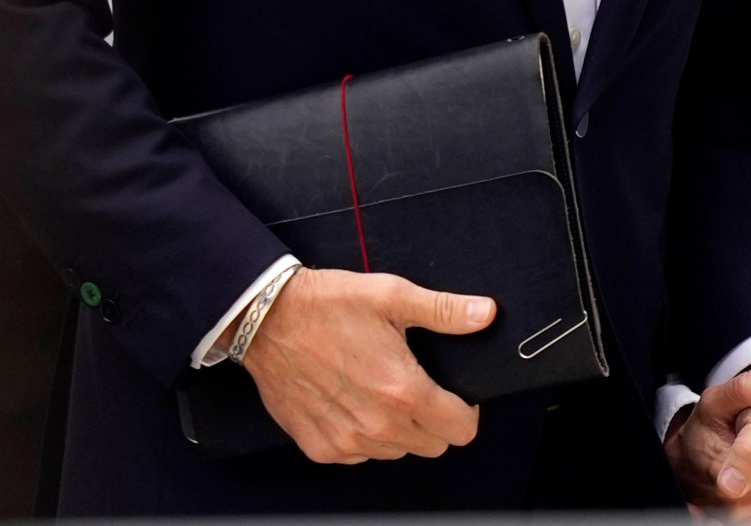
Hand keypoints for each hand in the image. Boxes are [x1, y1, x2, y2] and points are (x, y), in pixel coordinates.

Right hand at [237, 267, 492, 463]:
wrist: (265, 319)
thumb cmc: (326, 305)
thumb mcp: (391, 295)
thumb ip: (444, 310)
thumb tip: (484, 313)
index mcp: (402, 390)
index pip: (460, 430)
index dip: (465, 411)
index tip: (456, 395)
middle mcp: (377, 425)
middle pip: (432, 445)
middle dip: (434, 420)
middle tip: (418, 387)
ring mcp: (346, 441)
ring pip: (396, 452)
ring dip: (398, 430)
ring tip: (381, 390)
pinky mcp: (320, 447)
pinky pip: (359, 455)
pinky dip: (363, 436)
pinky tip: (353, 402)